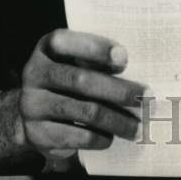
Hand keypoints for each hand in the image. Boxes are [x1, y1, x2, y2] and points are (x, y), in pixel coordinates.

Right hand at [18, 29, 145, 163]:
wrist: (35, 115)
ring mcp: (32, 105)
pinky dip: (100, 138)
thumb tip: (139, 74)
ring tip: (141, 126)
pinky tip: (112, 137)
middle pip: (81, 80)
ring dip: (119, 120)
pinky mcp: (37, 134)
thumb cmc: (69, 80)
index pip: (63, 42)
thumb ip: (97, 62)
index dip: (94, 48)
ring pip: (85, 112)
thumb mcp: (75, 63)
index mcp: (45, 49)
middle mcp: (33, 74)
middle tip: (148, 98)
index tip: (124, 58)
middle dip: (119, 90)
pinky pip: (77, 136)